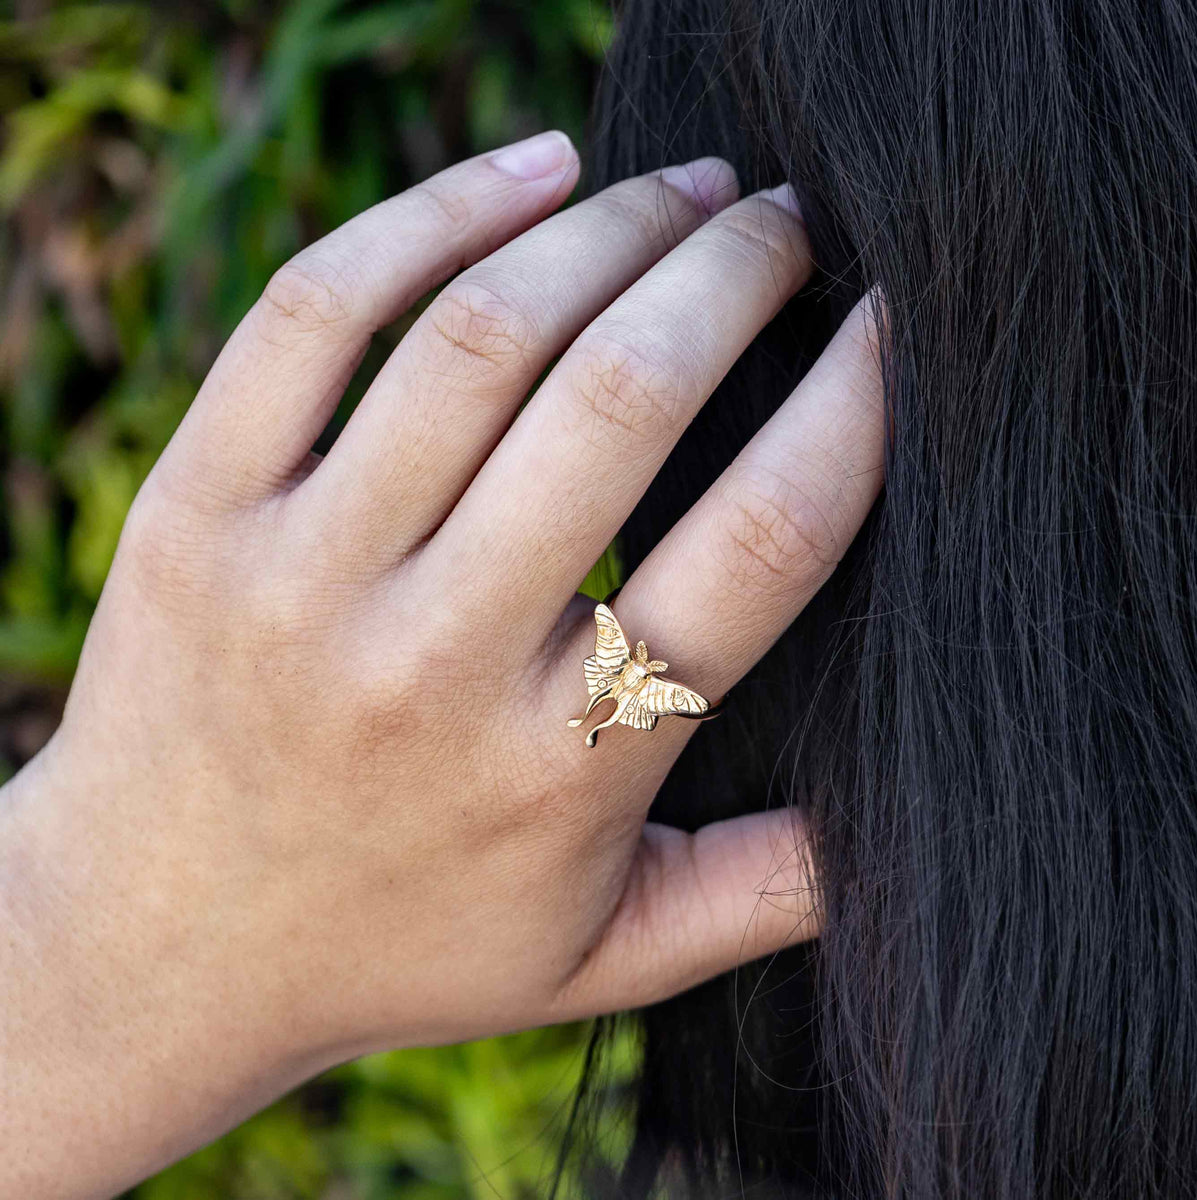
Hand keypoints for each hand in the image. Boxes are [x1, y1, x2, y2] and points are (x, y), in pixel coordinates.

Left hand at [0, 130, 883, 1195]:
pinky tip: (533, 169)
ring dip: (613, 227)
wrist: (151, 950)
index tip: (892, 322)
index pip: (756, 548)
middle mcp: (434, 660)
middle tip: (791, 221)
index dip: (853, 405)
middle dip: (737, 274)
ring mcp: (302, 573)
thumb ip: (753, 899)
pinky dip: (436, 211)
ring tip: (686, 187)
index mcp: (561, 768)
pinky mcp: (196, 508)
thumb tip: (897, 832)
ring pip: (483, 336)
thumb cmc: (394, 946)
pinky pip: (315, 312)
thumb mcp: (596, 961)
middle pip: (623, 401)